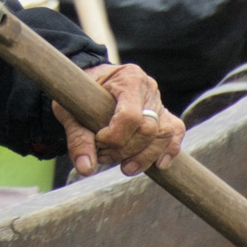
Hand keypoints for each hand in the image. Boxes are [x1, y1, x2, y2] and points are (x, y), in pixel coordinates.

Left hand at [53, 63, 184, 177]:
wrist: (87, 82)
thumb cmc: (79, 93)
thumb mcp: (71, 111)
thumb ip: (78, 138)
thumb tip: (86, 169)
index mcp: (128, 78)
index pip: (130, 116)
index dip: (114, 137)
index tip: (97, 141)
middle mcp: (148, 88)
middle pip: (148, 129)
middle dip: (125, 150)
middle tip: (103, 155)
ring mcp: (158, 101)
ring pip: (164, 135)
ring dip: (144, 157)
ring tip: (124, 167)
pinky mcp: (163, 114)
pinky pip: (175, 132)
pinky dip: (169, 150)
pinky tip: (158, 165)